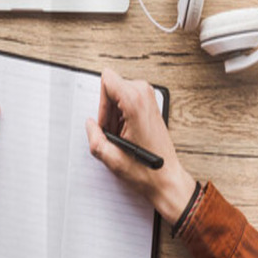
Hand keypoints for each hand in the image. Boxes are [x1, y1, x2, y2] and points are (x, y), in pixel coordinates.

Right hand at [85, 69, 195, 225]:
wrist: (167, 178)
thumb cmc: (146, 170)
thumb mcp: (111, 157)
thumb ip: (94, 137)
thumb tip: (90, 124)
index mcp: (135, 102)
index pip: (108, 79)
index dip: (101, 103)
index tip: (106, 121)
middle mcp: (144, 95)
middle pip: (112, 88)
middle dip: (107, 111)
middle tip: (114, 134)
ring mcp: (149, 98)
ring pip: (118, 95)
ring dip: (114, 116)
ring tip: (122, 137)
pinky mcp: (150, 104)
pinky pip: (126, 101)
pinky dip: (122, 117)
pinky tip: (127, 135)